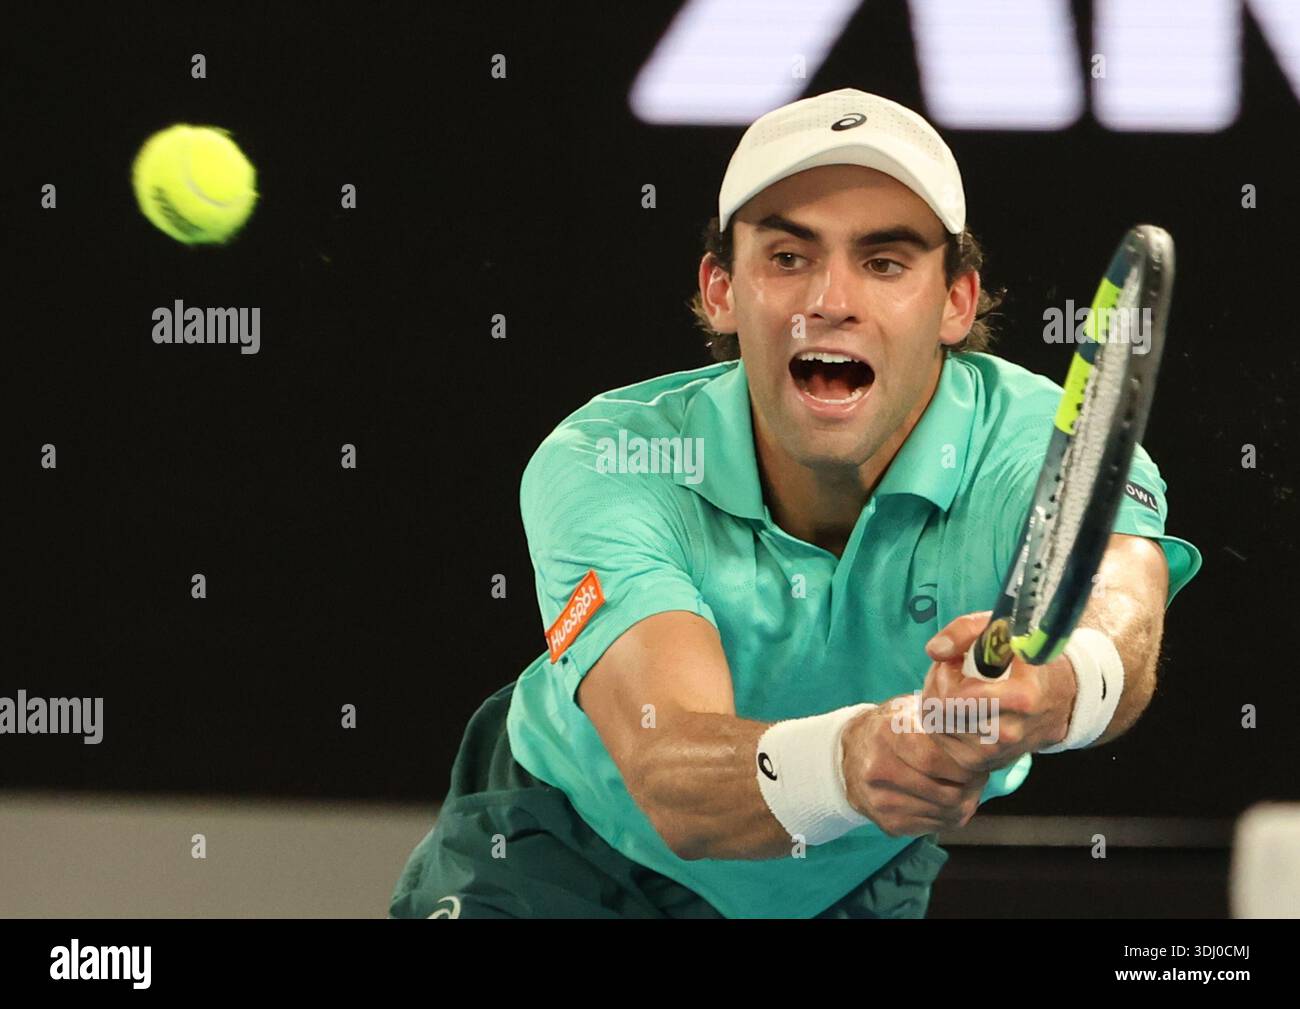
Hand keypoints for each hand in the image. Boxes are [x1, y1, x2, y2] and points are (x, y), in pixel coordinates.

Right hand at [840, 703, 988, 837]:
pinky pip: (934, 827)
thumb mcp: (910, 710)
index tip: (978, 762)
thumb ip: (940, 719)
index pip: (934, 760)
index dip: (964, 765)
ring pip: (943, 814)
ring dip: (964, 804)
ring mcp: (880, 801)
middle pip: (943, 792)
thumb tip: (984, 736)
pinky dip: (949, 817)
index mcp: (885, 734)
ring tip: (968, 788)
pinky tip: (949, 801)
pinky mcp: (887, 824)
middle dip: (971, 788)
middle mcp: (878, 770)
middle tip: (980, 778)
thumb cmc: (891, 728)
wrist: (850, 754)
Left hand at [920, 611, 1077, 772]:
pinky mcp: (980, 764)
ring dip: (937, 699)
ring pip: (935, 723)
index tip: (960, 659)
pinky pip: (940, 738)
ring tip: (959, 686)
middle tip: (954, 670)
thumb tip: (935, 650)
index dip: (948, 672)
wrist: (1059, 702)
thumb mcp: (1003, 630)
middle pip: (940, 708)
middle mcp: (1008, 733)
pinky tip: (960, 706)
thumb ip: (966, 631)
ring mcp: (993, 753)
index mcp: (1021, 699)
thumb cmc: (1025, 661)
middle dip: (938, 682)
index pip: (957, 695)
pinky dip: (941, 719)